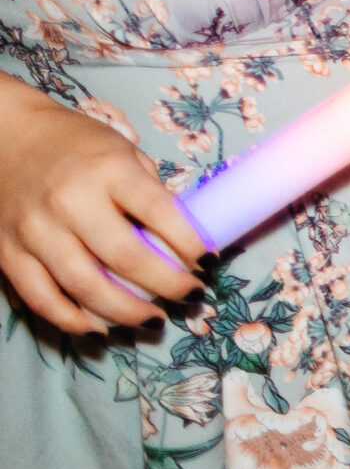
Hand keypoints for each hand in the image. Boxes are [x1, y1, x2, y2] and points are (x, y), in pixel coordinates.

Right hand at [0, 81, 205, 333]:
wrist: (7, 138)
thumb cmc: (77, 145)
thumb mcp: (124, 152)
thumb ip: (149, 192)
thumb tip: (182, 237)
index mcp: (109, 171)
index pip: (160, 213)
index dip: (190, 244)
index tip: (211, 264)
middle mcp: (71, 202)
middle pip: (125, 258)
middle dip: (166, 285)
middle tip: (191, 297)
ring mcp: (35, 231)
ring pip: (84, 287)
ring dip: (124, 312)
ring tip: (154, 320)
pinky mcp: (8, 253)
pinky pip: (40, 298)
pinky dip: (70, 320)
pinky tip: (98, 329)